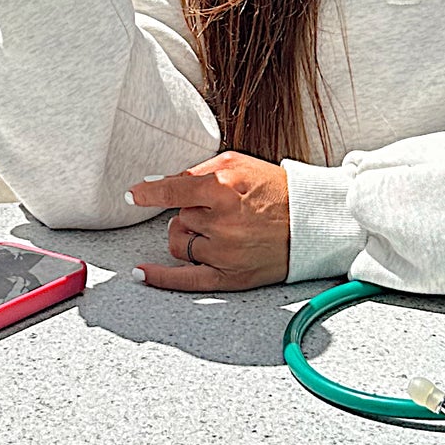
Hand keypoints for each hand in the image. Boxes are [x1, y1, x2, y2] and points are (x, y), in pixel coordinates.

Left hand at [131, 154, 290, 289]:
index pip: (172, 191)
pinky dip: (160, 278)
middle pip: (178, 218)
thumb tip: (156, 184)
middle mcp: (223, 223)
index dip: (149, 193)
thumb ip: (197, 171)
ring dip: (188, 236)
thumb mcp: (238, 164)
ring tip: (216, 230)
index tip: (133, 195)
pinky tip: (141, 273)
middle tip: (218, 210)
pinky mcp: (229, 277)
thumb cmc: (274, 191)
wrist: (310, 223)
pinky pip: (185, 280)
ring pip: (179, 244)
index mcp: (224, 189)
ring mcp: (225, 253)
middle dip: (191, 213)